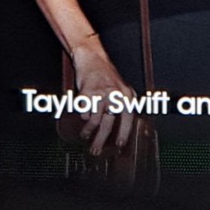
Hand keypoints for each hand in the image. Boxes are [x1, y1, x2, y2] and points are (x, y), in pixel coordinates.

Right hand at [71, 36, 136, 154]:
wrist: (93, 59)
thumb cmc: (106, 75)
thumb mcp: (120, 89)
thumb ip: (121, 105)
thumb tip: (119, 126)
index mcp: (126, 95)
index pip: (128, 118)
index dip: (123, 133)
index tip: (119, 144)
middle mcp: (115, 95)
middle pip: (108, 124)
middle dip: (101, 140)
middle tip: (95, 150)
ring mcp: (101, 94)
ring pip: (94, 121)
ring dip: (88, 131)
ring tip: (85, 135)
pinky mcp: (87, 93)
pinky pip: (83, 112)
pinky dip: (82, 115)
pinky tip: (82, 115)